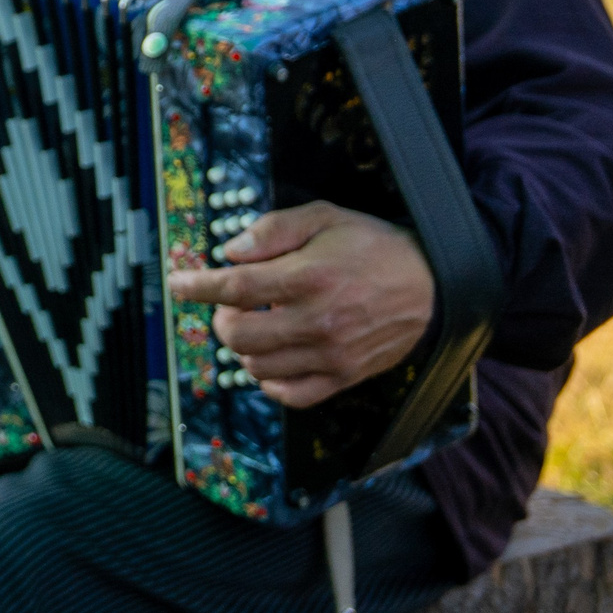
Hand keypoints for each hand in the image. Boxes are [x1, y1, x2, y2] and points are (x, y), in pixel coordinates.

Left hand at [168, 201, 434, 407]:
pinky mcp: (345, 377)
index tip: (177, 283)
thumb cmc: (376, 246)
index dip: (196, 286)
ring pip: (257, 365)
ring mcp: (331, 354)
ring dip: (242, 346)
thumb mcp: (324, 217)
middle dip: (220, 317)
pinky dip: (269, 380)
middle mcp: (317, 321)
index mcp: (308, 278)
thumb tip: (230, 251)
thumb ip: (272, 230)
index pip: (233, 288)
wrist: (435, 284)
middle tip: (228, 303)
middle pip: (237, 334)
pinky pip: (290, 394)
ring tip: (253, 325)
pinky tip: (270, 358)